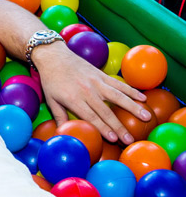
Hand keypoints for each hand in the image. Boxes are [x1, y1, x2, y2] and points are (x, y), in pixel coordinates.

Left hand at [34, 43, 149, 143]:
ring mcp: (97, 82)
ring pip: (118, 96)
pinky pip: (119, 84)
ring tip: (146, 117)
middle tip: (131, 139)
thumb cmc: (51, 80)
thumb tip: (64, 133)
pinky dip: (132, 91)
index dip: (103, 128)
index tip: (114, 139)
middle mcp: (87, 91)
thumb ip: (60, 117)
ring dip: (133, 107)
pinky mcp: (101, 75)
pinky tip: (143, 98)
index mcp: (74, 99)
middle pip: (106, 111)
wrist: (54, 57)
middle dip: (119, 126)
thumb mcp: (51, 100)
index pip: (91, 117)